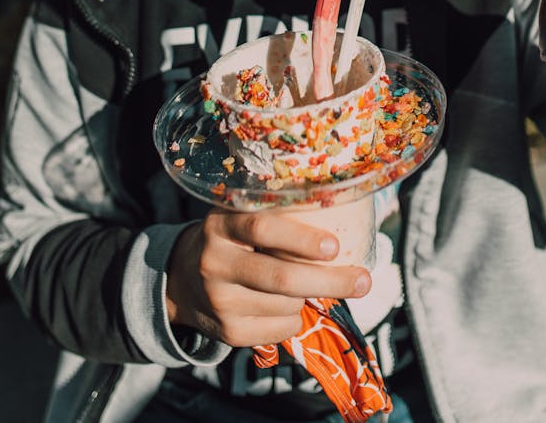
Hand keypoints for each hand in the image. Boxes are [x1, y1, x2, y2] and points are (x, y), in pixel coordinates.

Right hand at [166, 209, 370, 347]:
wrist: (182, 280)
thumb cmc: (231, 239)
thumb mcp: (239, 216)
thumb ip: (274, 213)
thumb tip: (340, 212)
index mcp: (221, 225)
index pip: (262, 229)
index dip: (300, 238)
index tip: (335, 245)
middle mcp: (215, 262)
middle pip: (280, 277)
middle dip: (329, 281)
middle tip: (364, 280)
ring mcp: (219, 301)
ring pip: (286, 306)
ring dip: (307, 297)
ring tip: (305, 284)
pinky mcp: (227, 333)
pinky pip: (280, 330)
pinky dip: (295, 319)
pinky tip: (287, 305)